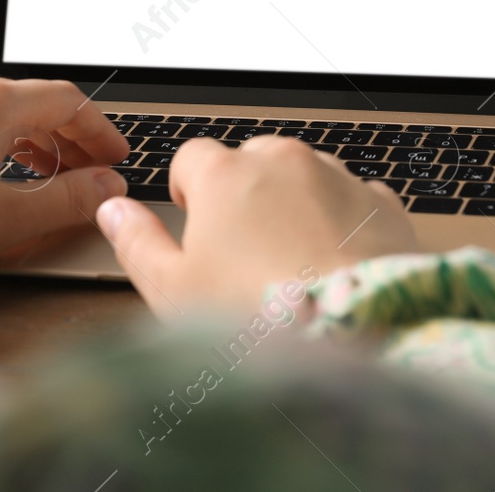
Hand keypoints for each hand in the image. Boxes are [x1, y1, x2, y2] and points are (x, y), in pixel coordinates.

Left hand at [0, 75, 127, 278]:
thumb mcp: (4, 220)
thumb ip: (65, 202)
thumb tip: (106, 188)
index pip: (67, 101)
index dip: (99, 131)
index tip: (114, 158)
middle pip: (31, 103)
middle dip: (65, 139)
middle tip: (85, 174)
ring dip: (27, 143)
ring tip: (39, 181)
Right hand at [95, 135, 416, 317]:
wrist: (353, 337)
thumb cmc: (258, 319)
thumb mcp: (172, 290)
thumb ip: (136, 242)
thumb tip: (113, 211)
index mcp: (225, 174)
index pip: (192, 156)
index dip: (187, 190)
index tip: (194, 221)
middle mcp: (283, 161)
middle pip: (251, 160)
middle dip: (244, 194)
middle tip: (242, 252)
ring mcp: (337, 177)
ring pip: (304, 175)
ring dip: (294, 203)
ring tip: (290, 262)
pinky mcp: (381, 205)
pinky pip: (353, 198)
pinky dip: (343, 220)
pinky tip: (333, 263)